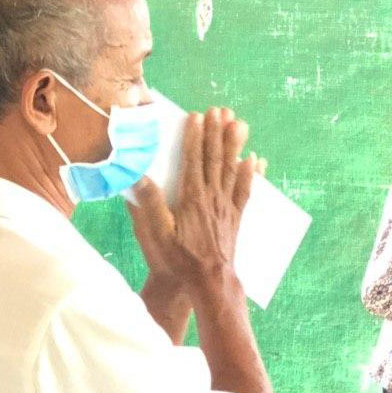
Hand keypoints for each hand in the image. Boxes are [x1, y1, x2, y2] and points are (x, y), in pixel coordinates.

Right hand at [128, 107, 258, 293]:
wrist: (209, 283)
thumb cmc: (178, 260)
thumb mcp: (156, 235)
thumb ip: (149, 205)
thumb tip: (137, 176)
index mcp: (191, 198)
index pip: (193, 160)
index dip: (194, 136)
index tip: (196, 115)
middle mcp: (212, 197)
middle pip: (214, 158)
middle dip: (216, 132)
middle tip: (219, 110)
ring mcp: (226, 206)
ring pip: (232, 168)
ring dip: (234, 144)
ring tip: (239, 123)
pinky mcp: (235, 217)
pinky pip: (245, 190)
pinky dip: (251, 173)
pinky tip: (254, 159)